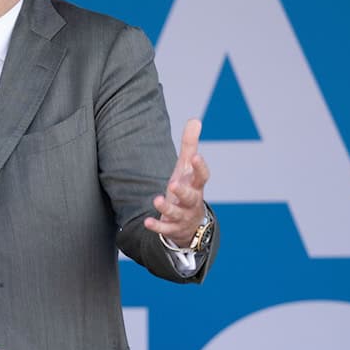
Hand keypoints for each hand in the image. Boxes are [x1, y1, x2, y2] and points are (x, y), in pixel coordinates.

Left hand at [144, 119, 209, 245]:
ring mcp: (183, 216)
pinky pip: (165, 229)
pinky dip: (157, 226)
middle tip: (173, 184)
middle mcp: (192, 201)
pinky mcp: (173, 228)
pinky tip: (147, 222)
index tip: (196, 156)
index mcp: (196, 185)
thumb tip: (195, 120)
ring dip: (167, 208)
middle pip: (191, 196)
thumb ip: (190, 145)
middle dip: (183, 191)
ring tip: (157, 199)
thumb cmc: (188, 188)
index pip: (202, 176)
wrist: (191, 223)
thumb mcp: (187, 167)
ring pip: (177, 213)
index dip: (200, 167)